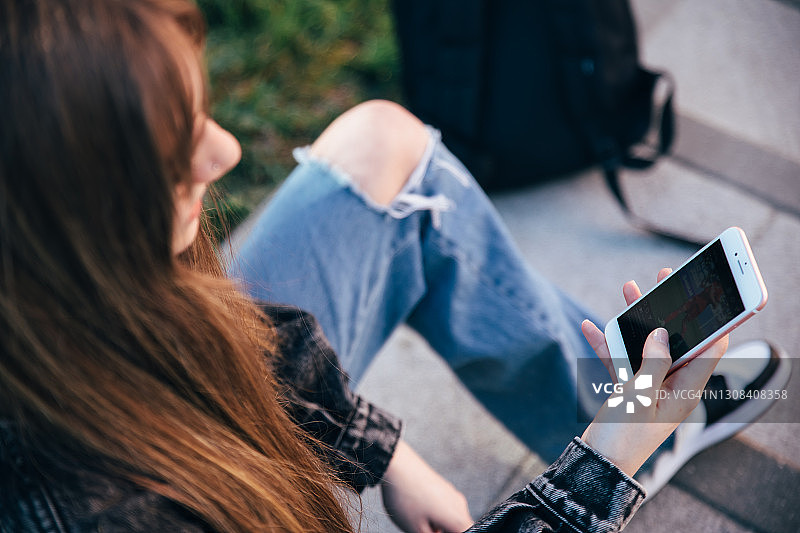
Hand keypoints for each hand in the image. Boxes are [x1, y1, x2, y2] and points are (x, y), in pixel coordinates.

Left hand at [381, 440, 472, 532]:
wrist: (396, 465)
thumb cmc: (405, 498)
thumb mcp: (416, 529)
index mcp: (458, 519)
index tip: (434, 532)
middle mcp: (459, 505)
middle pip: (457, 528)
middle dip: (442, 531)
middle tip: (423, 529)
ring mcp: (451, 494)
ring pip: (449, 518)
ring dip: (437, 524)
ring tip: (416, 519)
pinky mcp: (442, 487)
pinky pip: (443, 507)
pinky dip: (433, 513)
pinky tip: (416, 509)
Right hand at [579, 268, 728, 477]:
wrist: (600, 463)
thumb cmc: (626, 434)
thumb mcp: (642, 394)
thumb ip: (654, 361)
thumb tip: (662, 333)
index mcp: (686, 388)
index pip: (710, 348)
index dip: (710, 321)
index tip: (703, 296)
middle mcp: (672, 384)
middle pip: (674, 340)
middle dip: (665, 310)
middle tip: (661, 282)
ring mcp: (650, 385)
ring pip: (645, 344)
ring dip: (634, 320)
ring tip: (627, 291)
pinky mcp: (629, 388)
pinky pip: (620, 359)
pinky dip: (608, 343)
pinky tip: (591, 326)